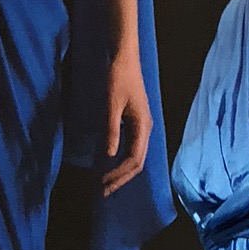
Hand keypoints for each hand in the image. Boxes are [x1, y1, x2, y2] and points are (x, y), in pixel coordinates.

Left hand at [103, 45, 151, 195]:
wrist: (125, 58)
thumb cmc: (118, 78)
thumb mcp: (111, 105)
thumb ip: (111, 130)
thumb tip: (108, 156)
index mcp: (143, 126)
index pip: (134, 160)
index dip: (119, 174)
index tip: (103, 184)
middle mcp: (145, 129)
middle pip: (137, 163)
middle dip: (120, 178)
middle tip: (103, 191)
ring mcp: (141, 126)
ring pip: (135, 156)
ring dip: (120, 170)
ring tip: (105, 181)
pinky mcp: (135, 121)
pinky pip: (131, 147)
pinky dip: (120, 159)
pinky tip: (108, 162)